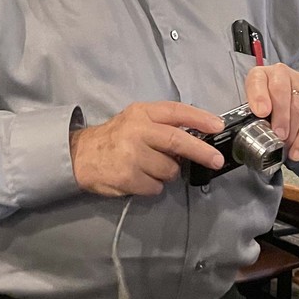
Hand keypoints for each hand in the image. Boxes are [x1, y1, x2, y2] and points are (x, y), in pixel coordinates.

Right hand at [71, 101, 225, 196]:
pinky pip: (156, 187)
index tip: (217, 126)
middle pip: (177, 140)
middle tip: (216, 160)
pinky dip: (153, 186)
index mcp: (142, 113)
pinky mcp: (128, 177)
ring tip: (150, 167)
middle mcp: (137, 131)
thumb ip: (162, 125)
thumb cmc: (115, 137)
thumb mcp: (136, 120)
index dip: (199, 118)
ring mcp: (132, 155)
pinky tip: (140, 178)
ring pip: (169, 169)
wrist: (81, 155)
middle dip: (202, 151)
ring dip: (167, 173)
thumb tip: (197, 136)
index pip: (176, 112)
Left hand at [243, 64, 298, 164]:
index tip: (261, 112)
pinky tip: (297, 150)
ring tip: (286, 146)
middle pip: (281, 91)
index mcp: (261, 75)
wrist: (296, 97)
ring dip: (292, 130)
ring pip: (298, 105)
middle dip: (280, 116)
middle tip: (278, 135)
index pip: (257, 80)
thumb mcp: (256, 108)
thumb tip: (252, 135)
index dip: (259, 96)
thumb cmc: (270, 104)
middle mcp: (281, 74)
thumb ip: (252, 117)